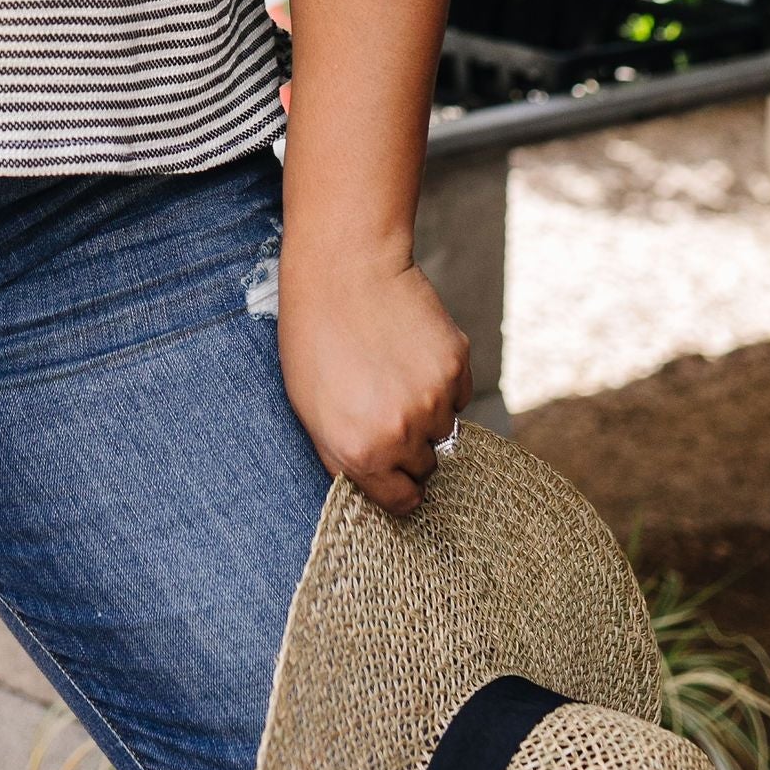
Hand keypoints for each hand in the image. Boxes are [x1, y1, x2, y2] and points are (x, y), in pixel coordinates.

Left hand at [277, 245, 470, 516]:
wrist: (343, 269)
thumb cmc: (314, 337)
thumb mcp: (309, 410)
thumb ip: (345, 458)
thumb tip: (381, 486)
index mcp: (360, 452)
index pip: (402, 501)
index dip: (399, 487)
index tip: (396, 474)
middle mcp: (401, 434)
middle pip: (426, 466)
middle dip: (410, 448)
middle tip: (387, 410)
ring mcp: (433, 399)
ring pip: (444, 429)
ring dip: (427, 412)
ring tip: (394, 373)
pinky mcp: (456, 365)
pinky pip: (459, 395)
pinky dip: (443, 383)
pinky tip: (412, 353)